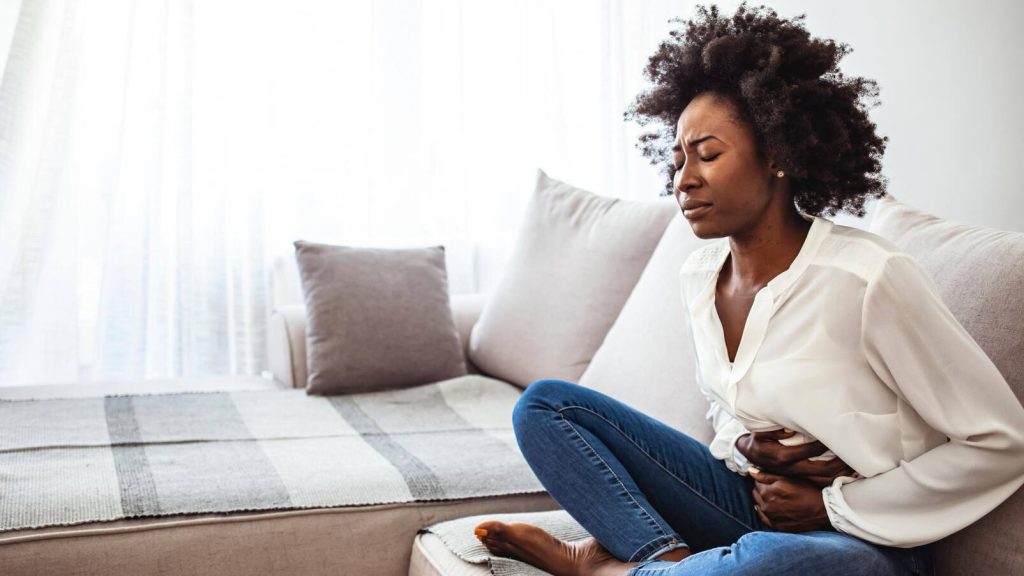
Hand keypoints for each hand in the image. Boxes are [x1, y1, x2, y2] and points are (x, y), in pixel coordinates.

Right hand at [736, 429, 855, 486]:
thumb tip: (791, 429)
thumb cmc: (758, 441)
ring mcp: (797, 476)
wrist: (750, 456)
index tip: (839, 435)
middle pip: (823, 469)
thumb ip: (775, 431)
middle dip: (841, 463)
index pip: (812, 450)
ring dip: (840, 473)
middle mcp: (793, 469)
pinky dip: (834, 478)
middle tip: (856, 455)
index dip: (827, 443)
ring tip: (856, 466)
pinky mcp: (799, 479)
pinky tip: (844, 473)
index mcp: (785, 457)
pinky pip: (820, 482)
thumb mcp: (760, 434)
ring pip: (824, 479)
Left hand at [750, 468, 832, 531]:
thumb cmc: (808, 491)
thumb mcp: (789, 478)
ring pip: (758, 504)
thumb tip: (750, 471)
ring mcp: (771, 517)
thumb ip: (767, 475)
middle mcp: (767, 505)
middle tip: (775, 487)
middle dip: (762, 488)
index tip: (771, 478)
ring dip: (763, 499)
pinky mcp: (777, 526)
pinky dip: (765, 512)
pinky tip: (771, 507)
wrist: (824, 510)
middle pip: (756, 492)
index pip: (756, 481)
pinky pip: (763, 517)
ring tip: (777, 497)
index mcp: (768, 490)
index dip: (764, 478)